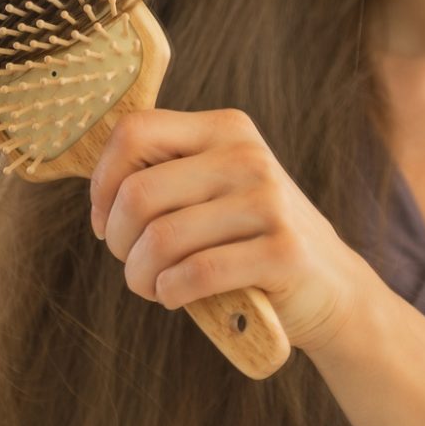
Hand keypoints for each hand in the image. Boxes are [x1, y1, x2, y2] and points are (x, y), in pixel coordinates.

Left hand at [89, 108, 374, 350]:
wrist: (329, 284)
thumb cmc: (249, 239)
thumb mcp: (213, 190)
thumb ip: (164, 175)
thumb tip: (95, 189)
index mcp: (225, 128)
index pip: (133, 132)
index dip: (102, 184)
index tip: (106, 222)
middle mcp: (248, 155)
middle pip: (139, 193)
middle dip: (119, 242)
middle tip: (132, 264)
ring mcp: (270, 202)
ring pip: (162, 238)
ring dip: (141, 276)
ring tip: (151, 286)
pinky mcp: (283, 251)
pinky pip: (196, 273)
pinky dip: (171, 293)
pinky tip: (176, 297)